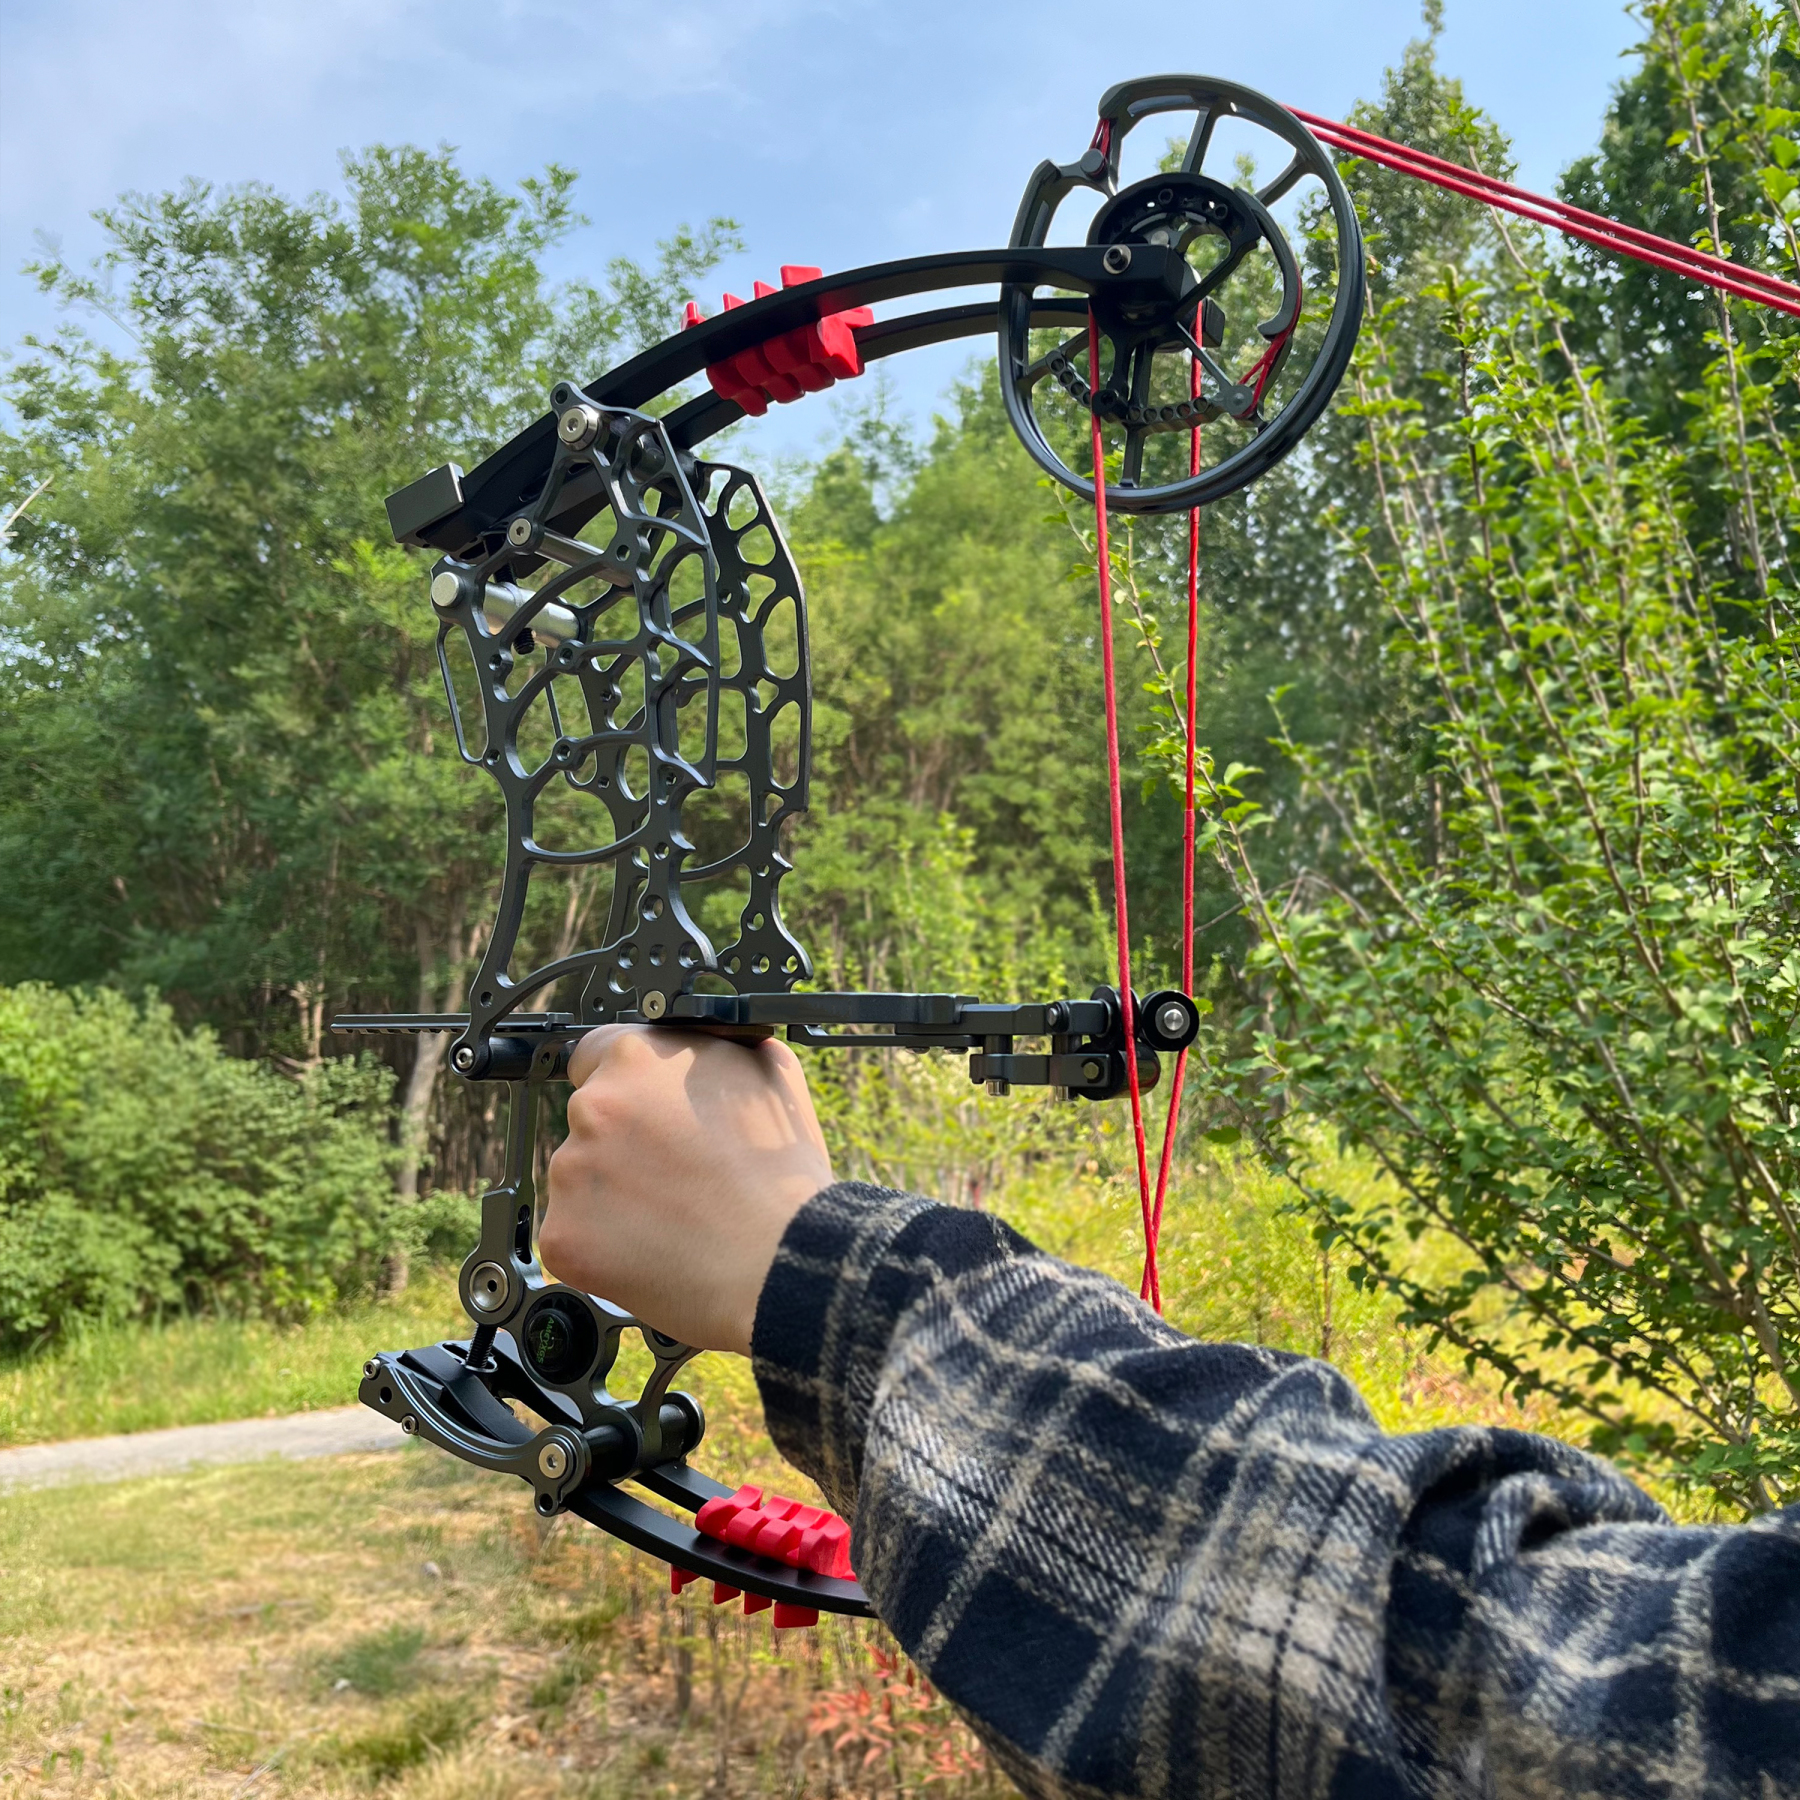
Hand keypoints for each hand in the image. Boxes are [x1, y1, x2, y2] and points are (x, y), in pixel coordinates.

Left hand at [540, 1026, 834, 1355]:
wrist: (779, 1261)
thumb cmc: (782, 1175)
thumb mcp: (769, 1072)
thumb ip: (714, 1048)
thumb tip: (699, 1044)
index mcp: (635, 1058)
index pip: (595, 1055)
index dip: (627, 1085)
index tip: (645, 1112)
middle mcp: (593, 1107)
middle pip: (592, 1119)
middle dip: (624, 1142)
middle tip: (675, 1172)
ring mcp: (571, 1173)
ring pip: (582, 1178)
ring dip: (614, 1194)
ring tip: (674, 1215)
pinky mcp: (563, 1234)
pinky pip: (575, 1233)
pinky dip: (605, 1244)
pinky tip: (654, 1249)